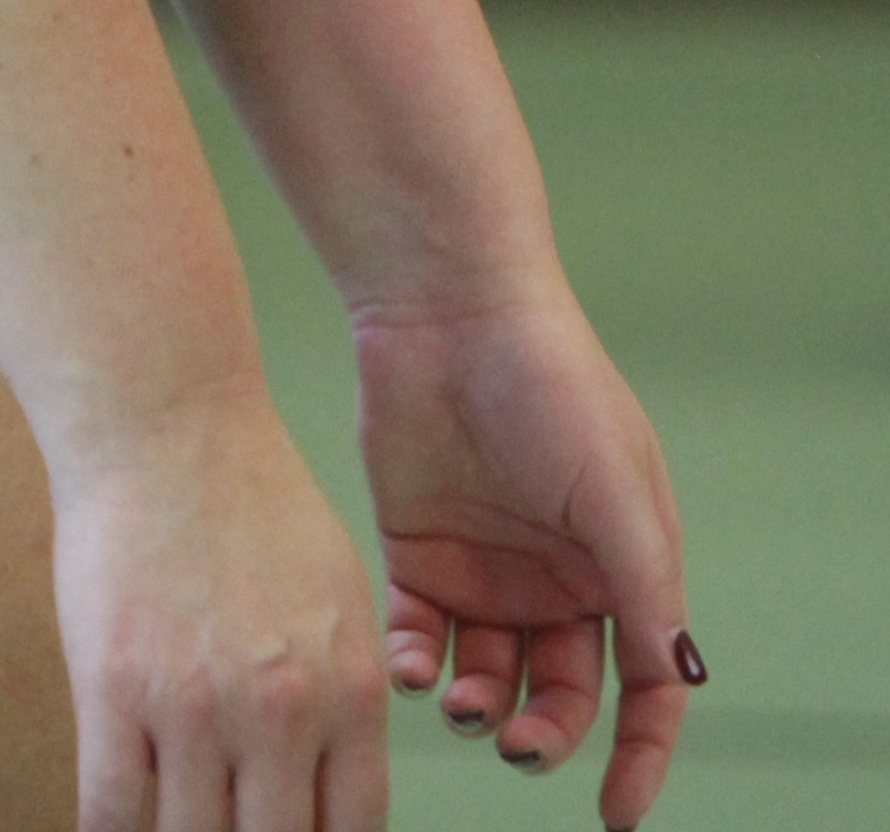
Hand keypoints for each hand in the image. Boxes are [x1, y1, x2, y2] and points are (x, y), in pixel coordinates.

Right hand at [49, 370, 388, 830]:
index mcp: (350, 689)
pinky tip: (115, 827)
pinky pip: (111, 813)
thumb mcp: (336, 597)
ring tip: (171, 818)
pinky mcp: (113, 689)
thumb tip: (330, 790)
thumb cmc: (251, 497)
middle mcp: (281, 711)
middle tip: (225, 825)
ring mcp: (194, 706)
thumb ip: (339, 697)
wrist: (166, 420)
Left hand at [351, 279, 694, 826]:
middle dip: (545, 737)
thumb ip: (645, 587)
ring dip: (479, 710)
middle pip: (561, 696)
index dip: (640, 754)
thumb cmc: (551, 385)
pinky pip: (419, 642)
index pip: (644, 685)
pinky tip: (415, 668)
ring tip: (463, 703)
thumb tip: (677, 680)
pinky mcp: (418, 554)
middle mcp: (554, 578)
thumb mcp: (616, 486)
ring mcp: (485, 570)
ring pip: (487, 681)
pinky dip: (417, 670)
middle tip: (517, 745)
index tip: (618, 814)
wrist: (450, 311)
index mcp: (619, 565)